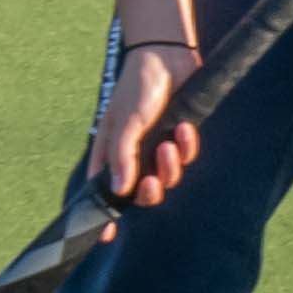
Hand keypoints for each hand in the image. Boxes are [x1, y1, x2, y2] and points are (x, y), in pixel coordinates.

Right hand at [90, 36, 193, 206]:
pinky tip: (185, 128)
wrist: (167, 56)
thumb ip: (123, 157)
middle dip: (150, 192)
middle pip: (142, 194)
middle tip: (153, 183)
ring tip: (170, 143)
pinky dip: (187, 146)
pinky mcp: (181, 139)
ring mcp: (158, 148)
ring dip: (171, 166)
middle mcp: (135, 156)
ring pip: (168, 178)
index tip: (105, 236)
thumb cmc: (137, 87)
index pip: (105, 192)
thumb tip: (120, 191)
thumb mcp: (125, 123)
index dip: (105, 214)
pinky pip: (186, 157)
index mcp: (112, 153)